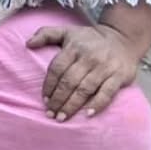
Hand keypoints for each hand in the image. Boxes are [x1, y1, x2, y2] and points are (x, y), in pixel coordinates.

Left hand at [26, 23, 140, 120]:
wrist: (122, 39)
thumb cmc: (89, 39)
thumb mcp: (66, 31)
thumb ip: (45, 34)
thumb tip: (28, 43)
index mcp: (74, 48)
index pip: (57, 69)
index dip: (49, 86)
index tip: (44, 100)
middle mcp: (89, 58)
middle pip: (69, 82)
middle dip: (58, 99)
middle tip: (50, 114)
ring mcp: (105, 67)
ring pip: (85, 89)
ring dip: (72, 105)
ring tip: (62, 117)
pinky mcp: (119, 76)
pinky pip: (107, 92)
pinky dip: (97, 104)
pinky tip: (87, 114)